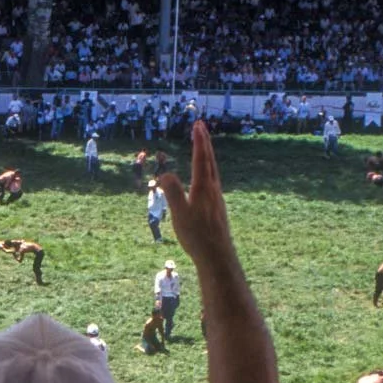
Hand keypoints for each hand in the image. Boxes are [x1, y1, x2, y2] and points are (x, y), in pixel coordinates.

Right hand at [157, 122, 234, 268]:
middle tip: (200, 127)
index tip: (197, 125)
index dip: (199, 141)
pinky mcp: (218, 209)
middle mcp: (213, 190)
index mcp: (203, 188)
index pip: (201, 159)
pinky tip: (207, 179)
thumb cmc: (197, 237)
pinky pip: (213, 183)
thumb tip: (164, 174)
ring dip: (208, 156)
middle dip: (204, 143)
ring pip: (213, 171)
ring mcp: (217, 199)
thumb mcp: (180, 215)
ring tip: (204, 147)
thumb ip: (172, 193)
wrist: (218, 257)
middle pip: (210, 161)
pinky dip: (209, 171)